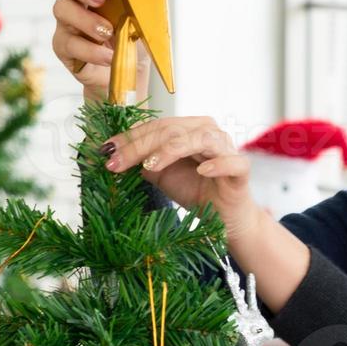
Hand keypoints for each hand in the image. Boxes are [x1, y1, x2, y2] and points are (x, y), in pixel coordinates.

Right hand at [52, 0, 150, 103]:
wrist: (127, 75)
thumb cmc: (131, 41)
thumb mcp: (140, 18)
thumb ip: (136, 1)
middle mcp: (76, 1)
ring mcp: (67, 23)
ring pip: (62, 9)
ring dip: (86, 20)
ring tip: (107, 32)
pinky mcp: (64, 47)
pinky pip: (68, 43)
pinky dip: (89, 50)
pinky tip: (107, 55)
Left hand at [101, 116, 265, 240]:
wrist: (223, 219)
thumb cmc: (196, 192)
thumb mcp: (161, 175)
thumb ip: (143, 161)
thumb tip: (114, 154)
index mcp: (190, 129)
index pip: (156, 127)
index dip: (130, 137)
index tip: (106, 151)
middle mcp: (209, 132)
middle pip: (172, 130)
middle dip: (141, 146)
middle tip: (116, 161)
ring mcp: (227, 149)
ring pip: (200, 138)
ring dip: (172, 150)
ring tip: (150, 165)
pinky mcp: (241, 170)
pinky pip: (232, 162)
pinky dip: (217, 164)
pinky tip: (202, 171)